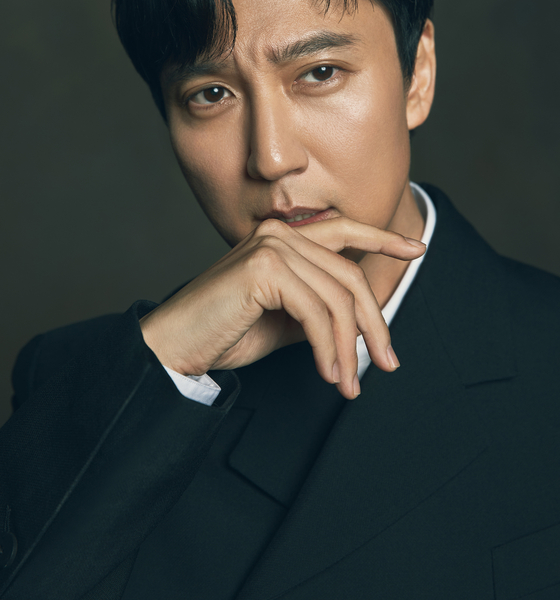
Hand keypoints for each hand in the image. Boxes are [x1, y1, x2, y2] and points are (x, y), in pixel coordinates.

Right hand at [140, 217, 424, 399]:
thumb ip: (318, 309)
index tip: (416, 249)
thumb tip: (358, 323)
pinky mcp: (264, 268)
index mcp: (282, 237)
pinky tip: (329, 374)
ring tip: (348, 383)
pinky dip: (329, 349)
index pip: (342, 230)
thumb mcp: (285, 319)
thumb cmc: (226, 332)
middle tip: (390, 362)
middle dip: (374, 323)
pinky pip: (316, 313)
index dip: (381, 238)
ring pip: (337, 299)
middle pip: (348, 276)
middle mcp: (279, 233)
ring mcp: (271, 246)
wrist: (175, 346)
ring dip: (349, 349)